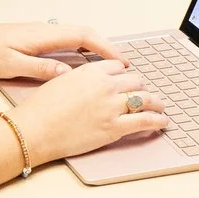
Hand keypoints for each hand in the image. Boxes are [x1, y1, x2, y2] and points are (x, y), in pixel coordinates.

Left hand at [0, 20, 121, 81]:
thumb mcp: (11, 65)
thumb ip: (41, 69)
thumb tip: (69, 74)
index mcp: (42, 35)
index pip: (82, 36)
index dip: (105, 47)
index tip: (122, 61)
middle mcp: (44, 30)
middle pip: (84, 33)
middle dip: (106, 47)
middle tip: (123, 65)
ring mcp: (39, 33)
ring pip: (75, 37)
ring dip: (94, 48)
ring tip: (109, 67)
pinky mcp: (34, 39)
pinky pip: (65, 41)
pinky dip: (80, 50)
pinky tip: (82, 63)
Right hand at [11, 56, 168, 160]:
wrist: (36, 129)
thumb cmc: (41, 108)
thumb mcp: (61, 81)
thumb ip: (81, 79)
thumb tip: (90, 84)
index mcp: (92, 71)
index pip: (118, 67)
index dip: (124, 74)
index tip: (127, 80)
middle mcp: (106, 85)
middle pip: (135, 81)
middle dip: (140, 88)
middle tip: (143, 94)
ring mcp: (112, 106)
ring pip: (145, 99)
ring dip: (155, 102)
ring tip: (160, 106)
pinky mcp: (114, 128)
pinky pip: (145, 121)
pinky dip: (158, 120)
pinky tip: (163, 121)